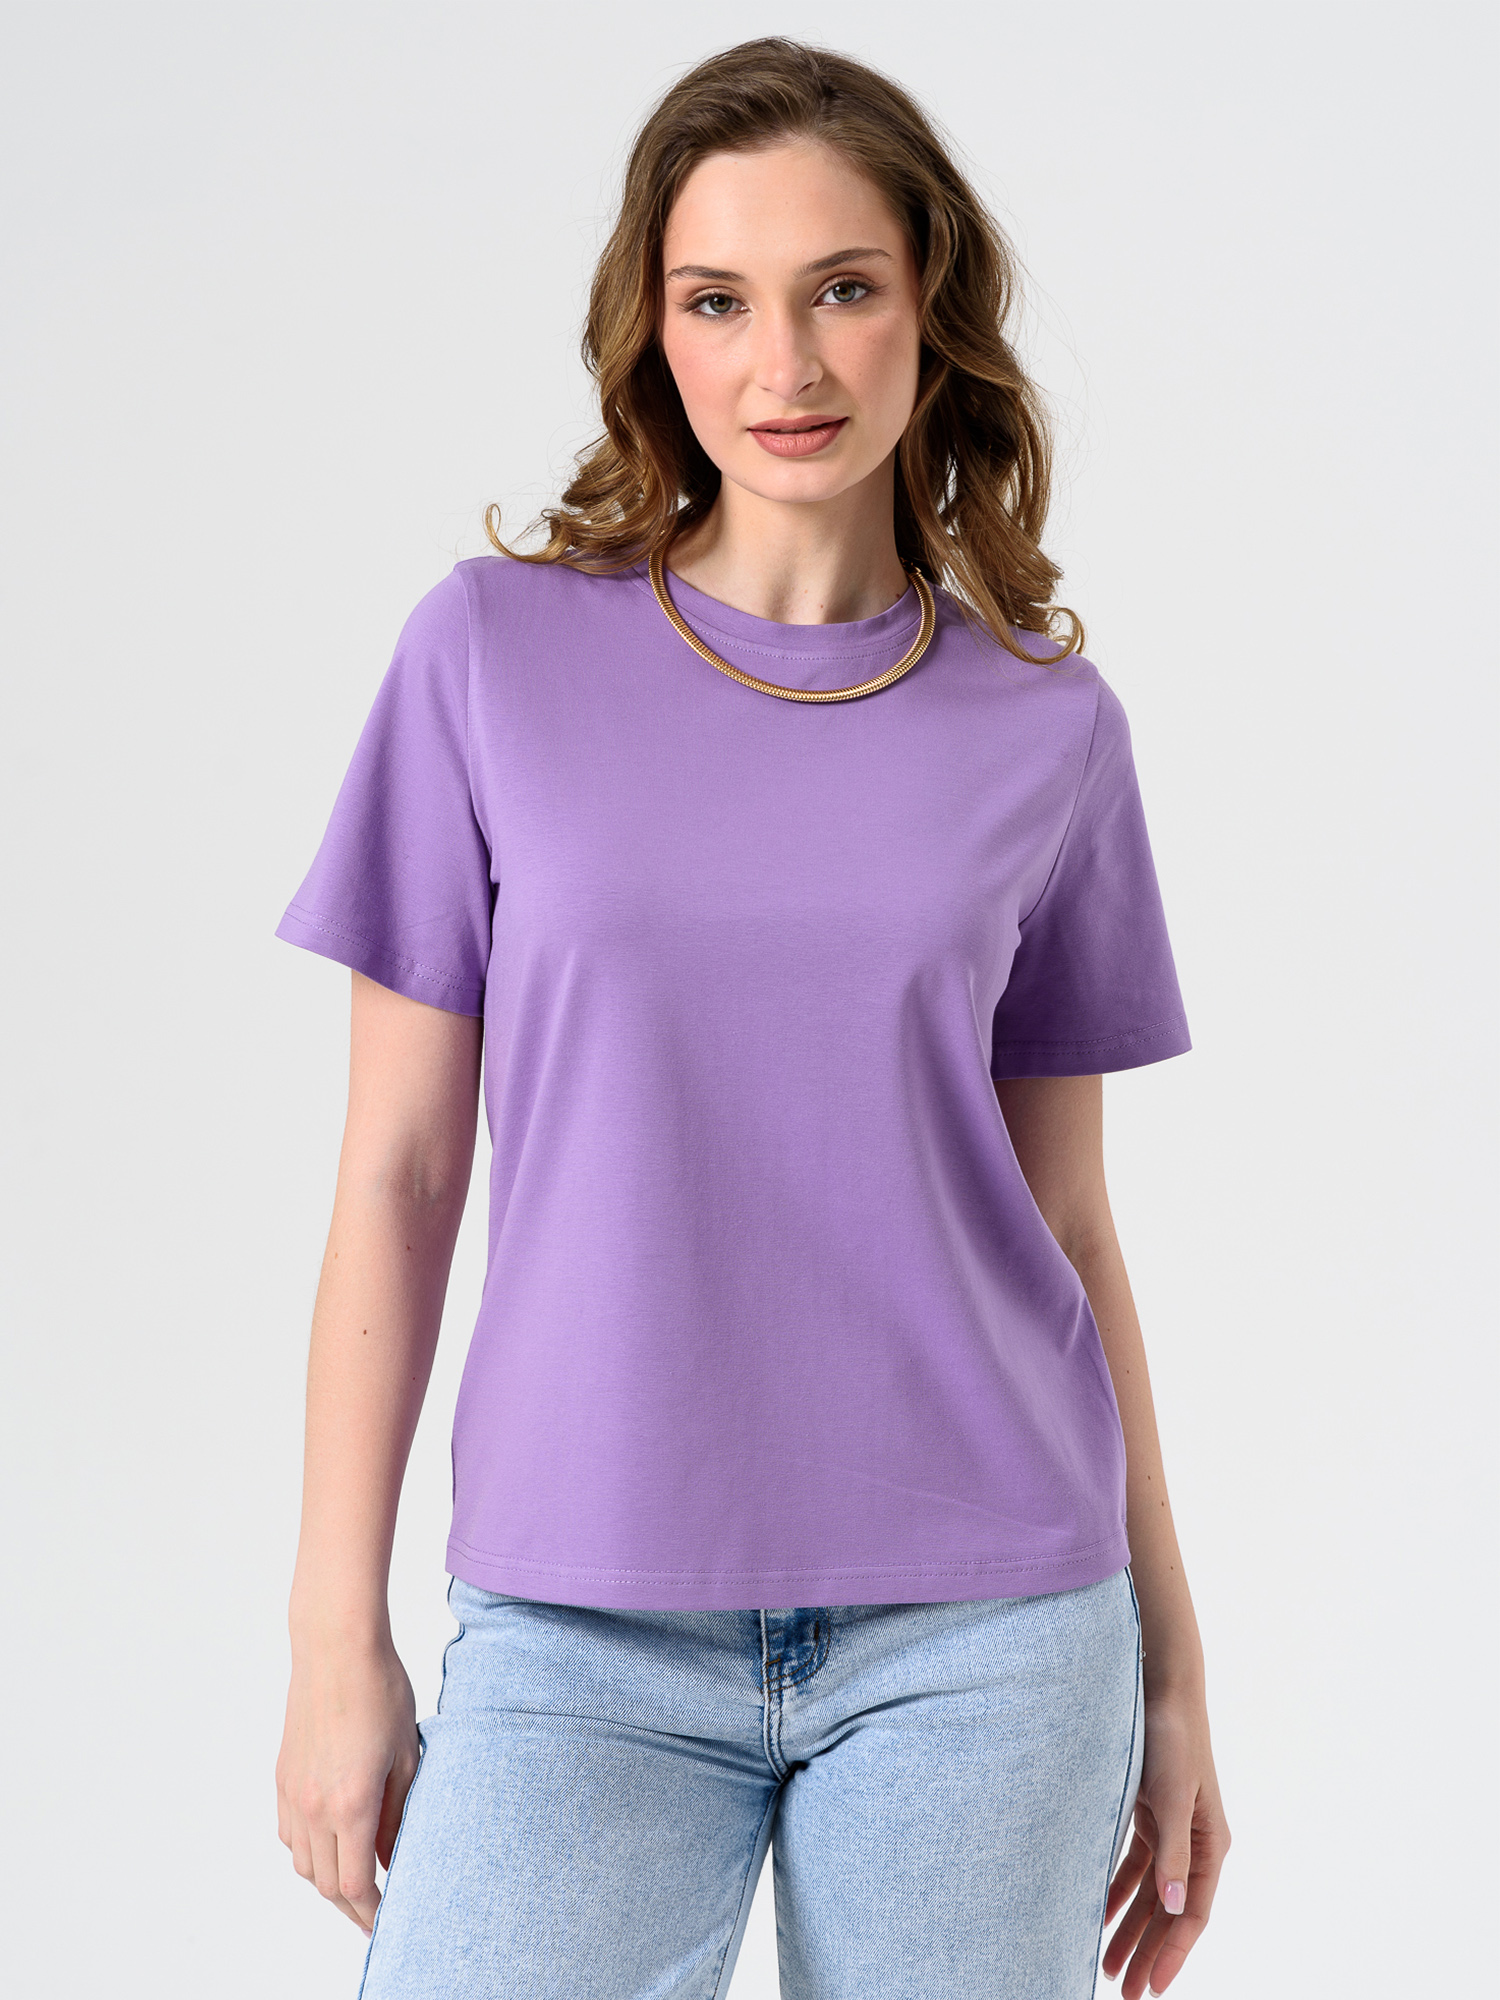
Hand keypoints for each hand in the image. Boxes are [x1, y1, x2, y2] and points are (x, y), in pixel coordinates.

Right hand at [275, 1637, 420, 1934]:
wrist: (336, 1647)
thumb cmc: (380, 1690)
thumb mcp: (408, 1753)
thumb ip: (400, 1813)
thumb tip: (393, 1856)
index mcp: (351, 1804)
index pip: (356, 1883)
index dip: (372, 1910)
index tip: (389, 1921)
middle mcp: (314, 1806)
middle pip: (326, 1883)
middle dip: (352, 1904)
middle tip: (375, 1913)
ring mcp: (292, 1792)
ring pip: (304, 1863)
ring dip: (328, 1881)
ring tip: (355, 1882)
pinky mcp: (282, 1777)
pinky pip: (290, 1835)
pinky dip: (308, 1851)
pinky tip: (330, 1845)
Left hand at [1101, 1683, 1230, 1994]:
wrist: (1161, 1686)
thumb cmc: (1172, 1737)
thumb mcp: (1170, 1795)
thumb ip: (1174, 1852)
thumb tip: (1175, 1908)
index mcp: (1210, 1843)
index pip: (1192, 1914)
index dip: (1172, 1953)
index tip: (1151, 1988)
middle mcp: (1195, 1841)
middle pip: (1170, 1911)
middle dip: (1148, 1952)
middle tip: (1126, 1992)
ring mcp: (1172, 1827)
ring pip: (1151, 1892)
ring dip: (1130, 1927)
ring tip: (1108, 1964)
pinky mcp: (1150, 1811)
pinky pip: (1135, 1864)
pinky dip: (1118, 1890)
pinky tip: (1100, 1911)